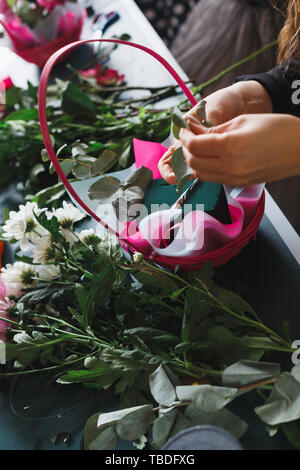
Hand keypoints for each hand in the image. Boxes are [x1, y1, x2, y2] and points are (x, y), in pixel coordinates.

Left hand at [158, 81, 272, 182]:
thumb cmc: (277, 129)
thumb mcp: (243, 121)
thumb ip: (215, 129)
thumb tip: (195, 131)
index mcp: (231, 146)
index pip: (194, 146)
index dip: (184, 137)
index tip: (184, 130)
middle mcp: (230, 166)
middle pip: (193, 162)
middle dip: (186, 149)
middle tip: (189, 137)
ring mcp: (235, 178)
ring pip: (200, 174)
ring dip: (194, 161)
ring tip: (198, 147)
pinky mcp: (239, 184)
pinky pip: (213, 178)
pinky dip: (206, 168)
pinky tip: (210, 157)